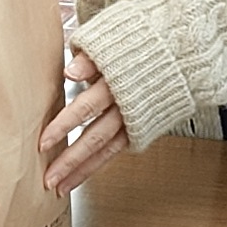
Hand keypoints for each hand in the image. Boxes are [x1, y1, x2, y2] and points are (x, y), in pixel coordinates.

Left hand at [39, 43, 129, 193]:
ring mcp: (134, 120)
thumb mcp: (112, 40)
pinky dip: (96, 165)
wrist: (182, 52)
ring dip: (81, 170)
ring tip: (59, 186)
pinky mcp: (140, 129)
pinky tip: (78, 177)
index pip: (85, 108)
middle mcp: (126, 105)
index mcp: (116, 82)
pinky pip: (115, 151)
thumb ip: (89, 57)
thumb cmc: (141, 42)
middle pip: (94, 137)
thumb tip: (69, 72)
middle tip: (49, 178)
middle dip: (70, 159)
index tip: (43, 142)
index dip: (64, 126)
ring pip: (104, 150)